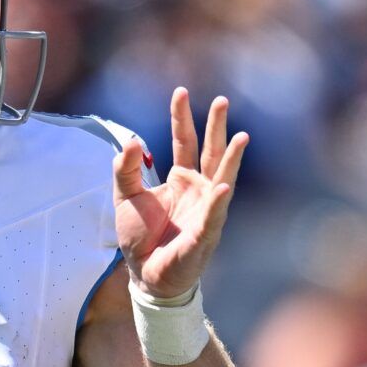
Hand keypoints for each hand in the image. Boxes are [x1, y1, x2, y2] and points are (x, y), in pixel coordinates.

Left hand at [113, 88, 248, 299]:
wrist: (145, 274)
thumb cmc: (140, 237)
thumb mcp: (125, 197)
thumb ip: (125, 169)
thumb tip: (131, 141)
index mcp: (181, 179)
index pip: (183, 141)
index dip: (181, 118)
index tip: (181, 92)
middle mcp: (199, 190)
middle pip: (210, 152)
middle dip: (216, 127)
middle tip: (222, 100)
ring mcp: (205, 210)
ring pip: (221, 179)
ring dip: (231, 160)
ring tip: (241, 136)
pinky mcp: (203, 235)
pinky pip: (212, 217)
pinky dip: (217, 204)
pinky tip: (222, 189)